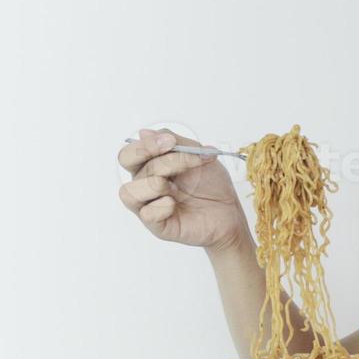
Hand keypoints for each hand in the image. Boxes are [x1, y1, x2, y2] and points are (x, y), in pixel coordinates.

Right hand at [118, 128, 249, 251]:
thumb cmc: (212, 184)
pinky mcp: (158, 225)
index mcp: (150, 166)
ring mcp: (149, 205)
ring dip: (156, 184)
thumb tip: (144, 132)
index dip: (145, 145)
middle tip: (182, 161)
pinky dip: (162, 206)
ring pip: (129, 192)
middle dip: (155, 159)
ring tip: (177, 189)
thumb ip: (176, 143)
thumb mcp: (199, 155)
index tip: (171, 142)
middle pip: (128, 165)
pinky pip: (147, 214)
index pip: (130, 153)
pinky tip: (175, 204)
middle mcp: (145, 184)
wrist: (229, 210)